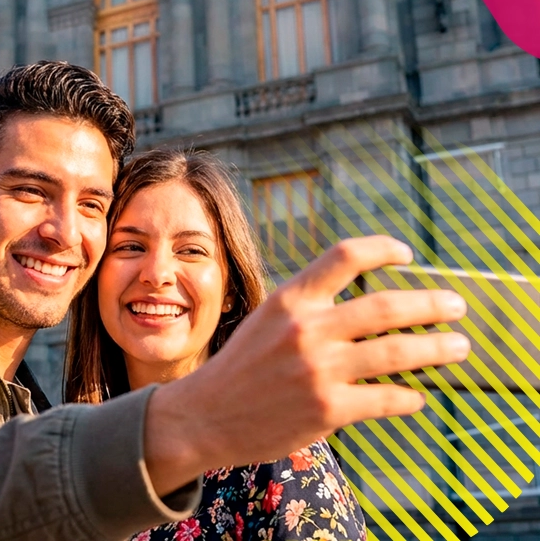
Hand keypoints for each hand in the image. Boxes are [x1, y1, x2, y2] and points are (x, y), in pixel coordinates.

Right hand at [144, 235, 469, 493]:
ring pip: (397, 351)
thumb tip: (367, 304)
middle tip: (456, 306)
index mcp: (290, 299)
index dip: (383, 249)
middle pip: (386, 305)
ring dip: (437, 348)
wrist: (205, 415)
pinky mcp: (327, 409)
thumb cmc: (241, 366)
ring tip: (459, 347)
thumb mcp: (267, 320)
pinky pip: (387, 398)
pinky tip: (417, 397)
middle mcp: (306, 329)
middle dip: (431, 304)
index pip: (345, 256)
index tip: (407, 255)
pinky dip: (410, 397)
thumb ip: (309, 307)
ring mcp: (318, 370)